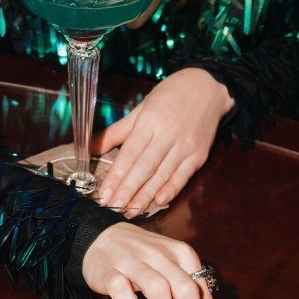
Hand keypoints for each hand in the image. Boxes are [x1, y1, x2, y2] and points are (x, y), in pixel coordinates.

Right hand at [81, 223, 242, 298]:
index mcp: (184, 256)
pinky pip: (123, 294)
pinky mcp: (110, 272)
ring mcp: (134, 262)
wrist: (103, 238)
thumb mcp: (182, 275)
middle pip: (186, 290)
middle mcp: (162, 255)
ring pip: (157, 290)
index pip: (204, 294)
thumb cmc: (148, 262)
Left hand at [94, 69, 232, 215]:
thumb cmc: (170, 96)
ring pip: (162, 175)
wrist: (207, 87)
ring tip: (130, 211)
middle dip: (127, 190)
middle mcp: (168, 134)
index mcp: (150, 121)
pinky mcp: (199, 155)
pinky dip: (172, 189)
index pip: (129, 153)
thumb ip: (117, 131)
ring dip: (145, 195)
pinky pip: (183, 176)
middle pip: (144, 167)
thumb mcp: (141, 108)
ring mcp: (185, 146)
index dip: (116, 175)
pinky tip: (159, 201)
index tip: (103, 193)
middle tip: (112, 208)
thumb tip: (91, 148)